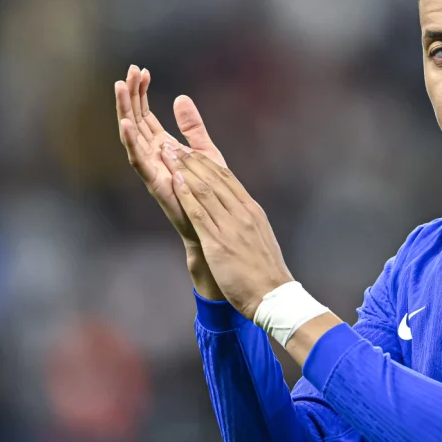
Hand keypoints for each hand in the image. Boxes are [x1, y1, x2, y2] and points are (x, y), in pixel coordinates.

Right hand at [114, 65, 225, 242]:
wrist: (213, 224)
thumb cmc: (209, 191)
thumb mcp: (204, 150)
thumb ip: (192, 126)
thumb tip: (180, 97)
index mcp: (163, 146)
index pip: (146, 114)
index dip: (142, 92)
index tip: (141, 70)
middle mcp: (152, 155)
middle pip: (136, 119)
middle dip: (131, 95)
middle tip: (129, 70)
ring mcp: (151, 168)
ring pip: (132, 135)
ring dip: (125, 111)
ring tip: (120, 87)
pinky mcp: (154, 182)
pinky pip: (138, 159)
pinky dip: (130, 141)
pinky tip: (126, 123)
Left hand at [162, 148, 294, 319]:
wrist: (273, 296)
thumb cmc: (265, 273)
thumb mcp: (259, 238)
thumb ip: (246, 223)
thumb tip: (237, 215)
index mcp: (252, 211)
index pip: (227, 179)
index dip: (206, 163)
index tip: (191, 151)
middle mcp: (243, 213)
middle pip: (214, 178)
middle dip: (191, 159)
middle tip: (173, 145)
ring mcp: (232, 227)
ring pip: (206, 190)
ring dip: (185, 169)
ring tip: (168, 154)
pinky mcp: (220, 242)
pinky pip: (201, 213)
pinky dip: (187, 194)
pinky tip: (176, 182)